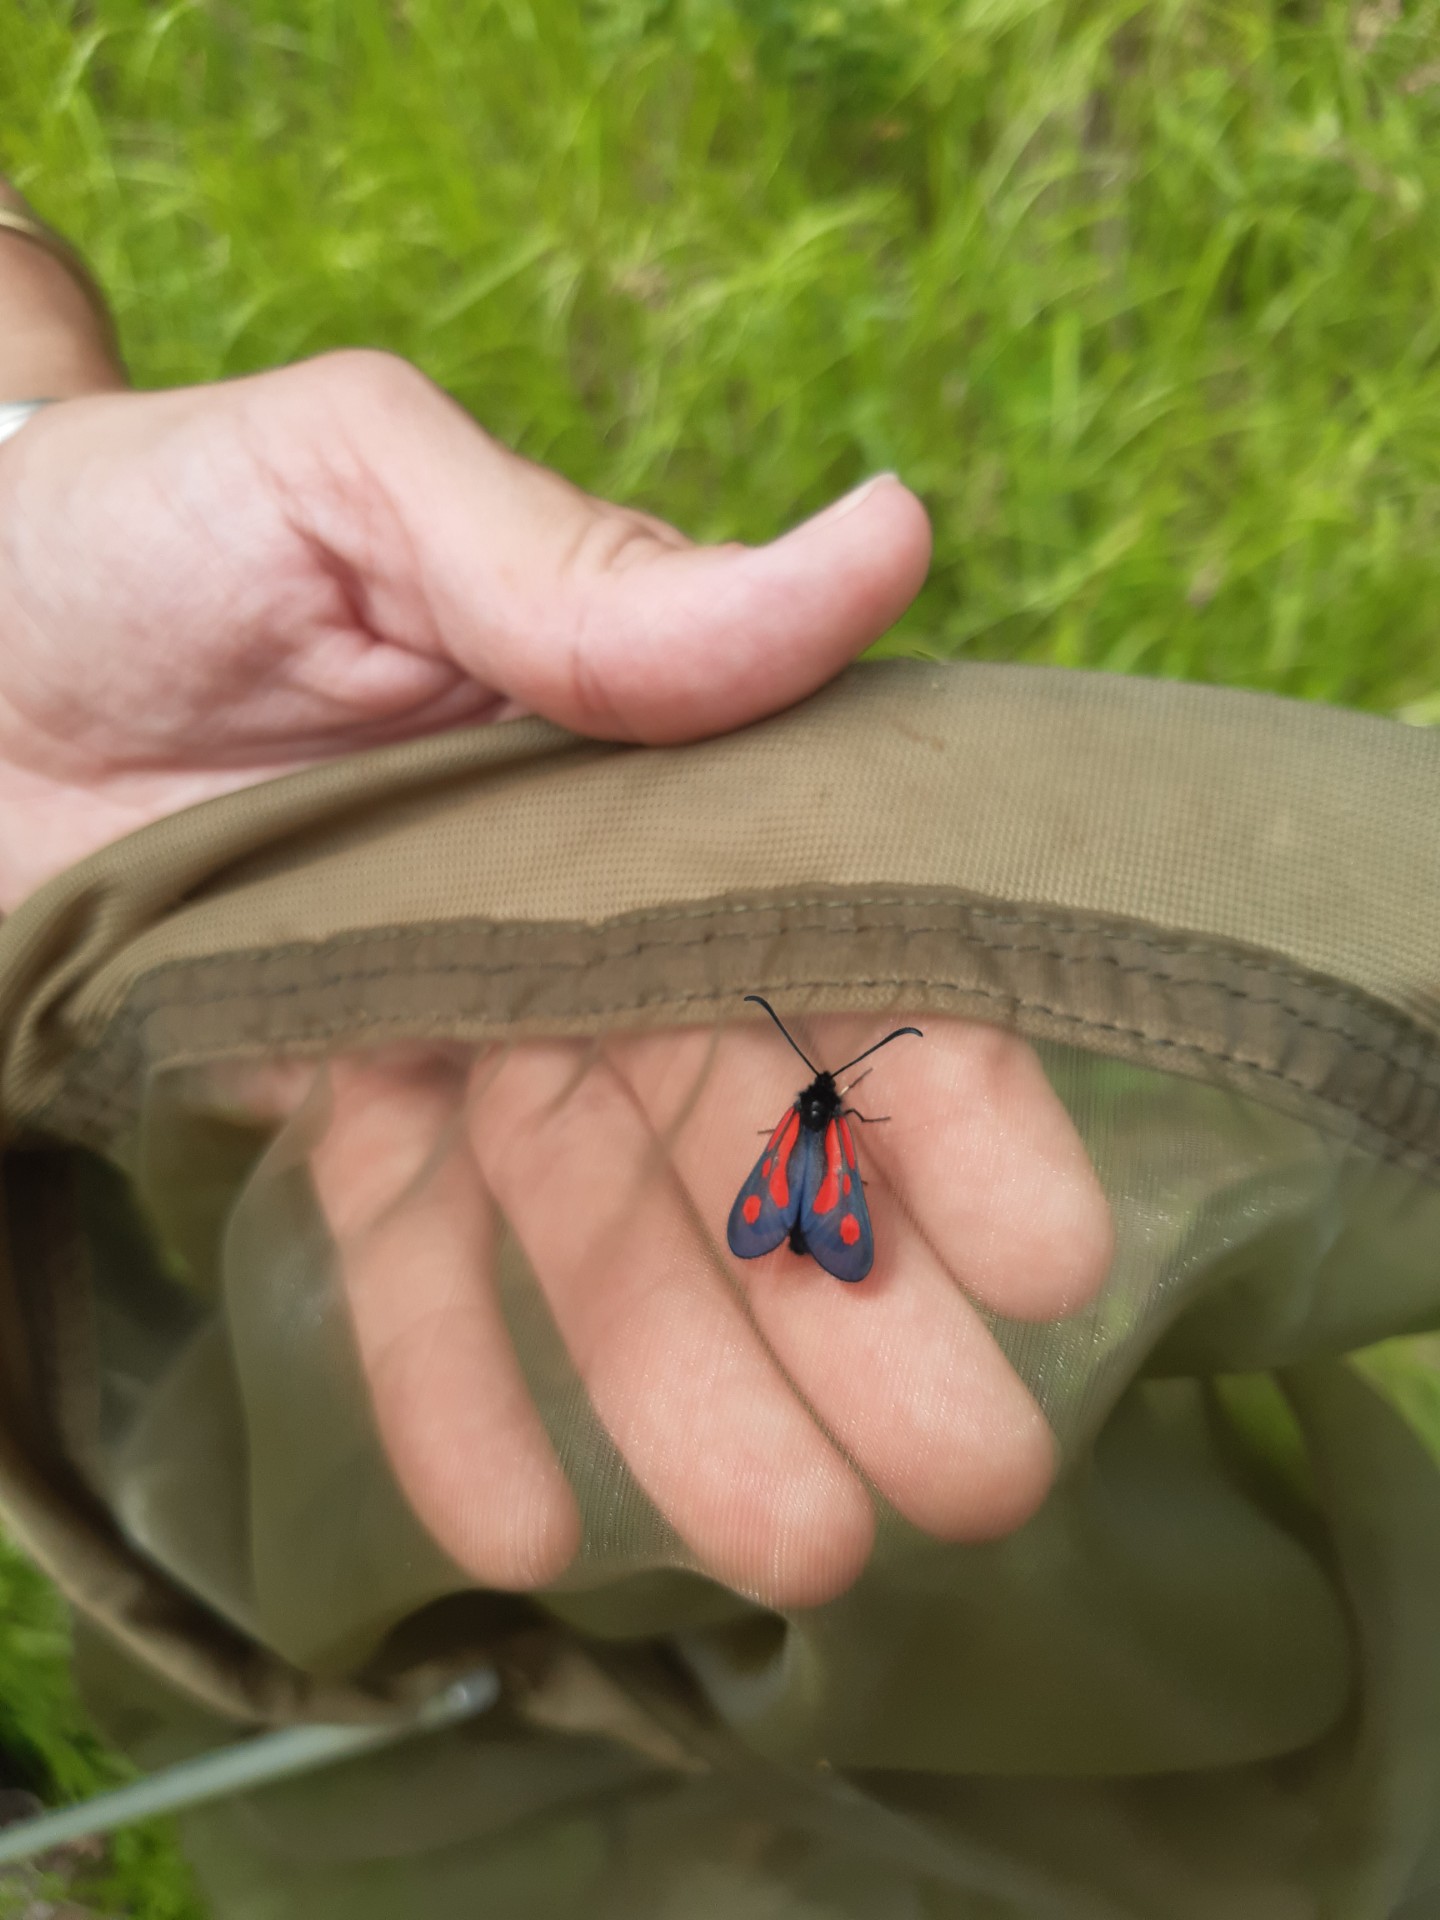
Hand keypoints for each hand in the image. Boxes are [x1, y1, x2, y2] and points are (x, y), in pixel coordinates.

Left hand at [0, 341, 1108, 1604]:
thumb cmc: (152, 525)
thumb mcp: (364, 491)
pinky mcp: (331, 1091)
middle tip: (978, 1478)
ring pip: (603, 1226)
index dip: (949, 1095)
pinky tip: (528, 1531)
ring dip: (697, 1390)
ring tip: (797, 1553)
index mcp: (651, 772)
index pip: (844, 943)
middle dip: (869, 1302)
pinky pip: (406, 1258)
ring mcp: (462, 1016)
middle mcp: (588, 912)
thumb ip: (599, 578)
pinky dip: (458, 1386)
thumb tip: (887, 539)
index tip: (1047, 1255)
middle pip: (752, 1127)